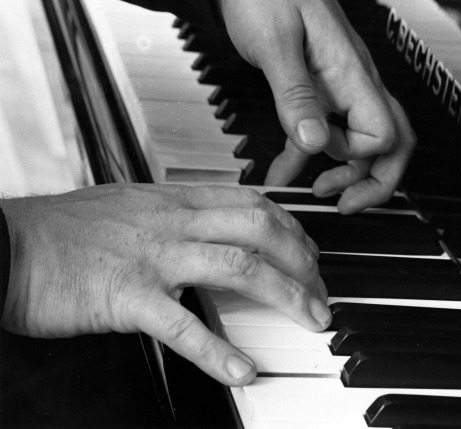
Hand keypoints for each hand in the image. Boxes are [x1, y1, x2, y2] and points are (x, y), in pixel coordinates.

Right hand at [0, 183, 329, 385]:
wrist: (14, 243)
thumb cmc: (69, 228)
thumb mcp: (131, 205)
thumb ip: (174, 212)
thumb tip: (209, 223)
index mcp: (173, 200)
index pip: (250, 203)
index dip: (289, 226)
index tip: (307, 249)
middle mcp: (172, 222)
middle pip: (257, 229)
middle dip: (301, 258)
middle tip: (320, 288)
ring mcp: (153, 257)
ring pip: (237, 268)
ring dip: (284, 294)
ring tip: (311, 319)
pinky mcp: (127, 296)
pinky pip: (183, 324)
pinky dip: (218, 350)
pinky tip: (243, 369)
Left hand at [222, 0, 415, 212]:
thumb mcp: (275, 42)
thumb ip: (295, 95)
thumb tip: (315, 142)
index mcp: (349, 71)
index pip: (381, 133)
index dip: (351, 156)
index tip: (317, 158)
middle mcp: (352, 79)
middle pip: (391, 141)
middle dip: (372, 180)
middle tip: (342, 203)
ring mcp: (338, 82)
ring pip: (360, 138)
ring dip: (342, 170)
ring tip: (312, 190)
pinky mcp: (319, 82)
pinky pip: (327, 126)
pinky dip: (310, 152)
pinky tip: (285, 166)